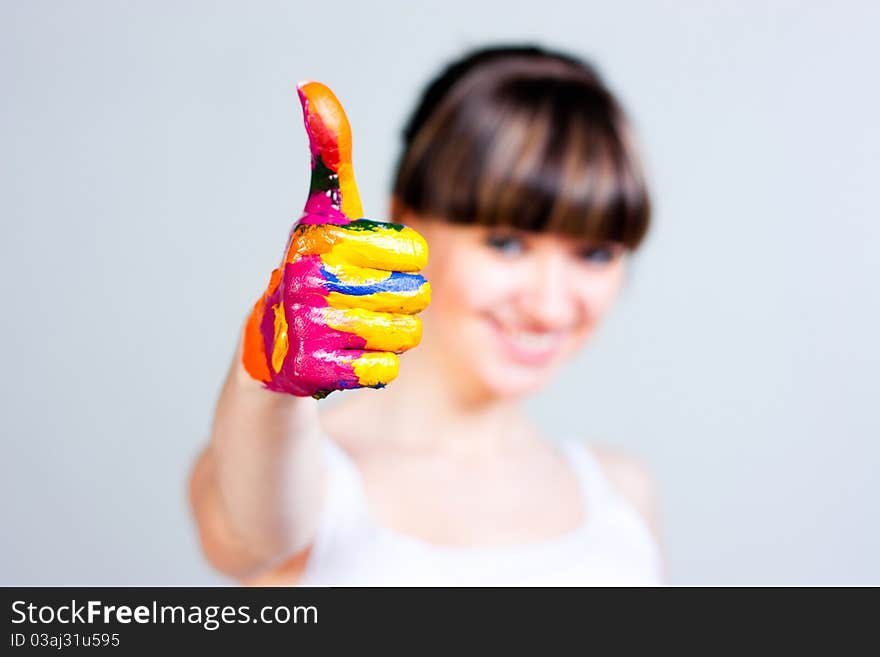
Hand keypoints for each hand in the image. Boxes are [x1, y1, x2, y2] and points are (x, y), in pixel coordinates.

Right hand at [241, 81, 429, 397]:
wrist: (272, 348)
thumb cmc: (313, 272)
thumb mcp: (323, 213)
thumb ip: (330, 158)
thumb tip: (312, 87)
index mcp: (327, 235)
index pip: (415, 252)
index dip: (404, 263)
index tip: (377, 266)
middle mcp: (315, 275)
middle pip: (417, 296)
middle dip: (401, 304)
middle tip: (369, 303)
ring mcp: (312, 324)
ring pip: (405, 336)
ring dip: (390, 338)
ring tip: (360, 330)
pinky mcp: (313, 369)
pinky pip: (384, 371)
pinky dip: (373, 367)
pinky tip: (349, 357)